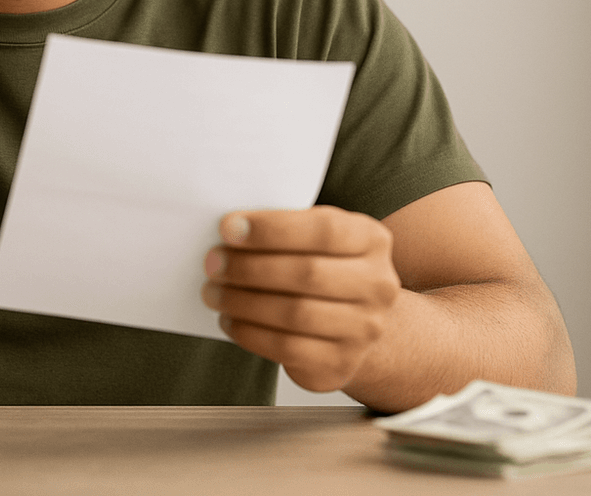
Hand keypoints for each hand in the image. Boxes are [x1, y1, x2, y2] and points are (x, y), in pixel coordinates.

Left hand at [201, 206, 400, 392]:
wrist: (356, 322)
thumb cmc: (325, 267)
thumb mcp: (317, 237)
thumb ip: (286, 228)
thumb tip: (231, 230)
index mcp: (371, 239)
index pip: (324, 230)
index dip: (272, 229)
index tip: (228, 228)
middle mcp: (378, 284)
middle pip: (307, 273)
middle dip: (249, 267)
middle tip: (212, 263)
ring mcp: (366, 328)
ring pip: (295, 313)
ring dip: (243, 301)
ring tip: (213, 292)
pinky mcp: (342, 363)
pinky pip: (288, 348)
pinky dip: (250, 333)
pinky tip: (230, 320)